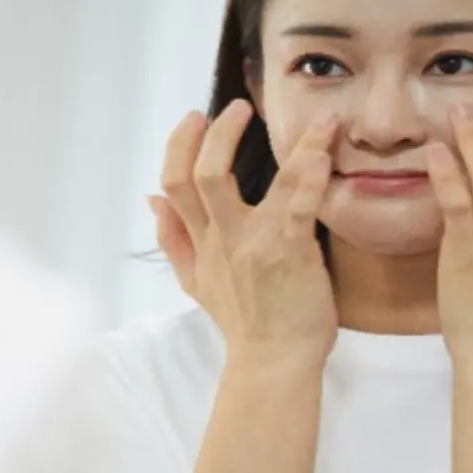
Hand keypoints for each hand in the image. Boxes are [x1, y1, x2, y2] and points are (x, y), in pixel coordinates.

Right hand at [148, 101, 339, 368]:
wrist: (273, 364)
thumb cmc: (245, 322)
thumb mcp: (195, 282)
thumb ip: (173, 239)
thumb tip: (149, 198)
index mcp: (202, 244)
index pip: (173, 184)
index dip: (179, 145)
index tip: (195, 117)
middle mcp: (222, 241)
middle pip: (199, 176)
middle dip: (215, 134)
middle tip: (238, 108)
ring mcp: (254, 246)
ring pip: (247, 185)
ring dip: (285, 146)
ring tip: (315, 119)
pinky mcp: (289, 254)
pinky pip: (297, 209)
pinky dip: (309, 179)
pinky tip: (323, 154)